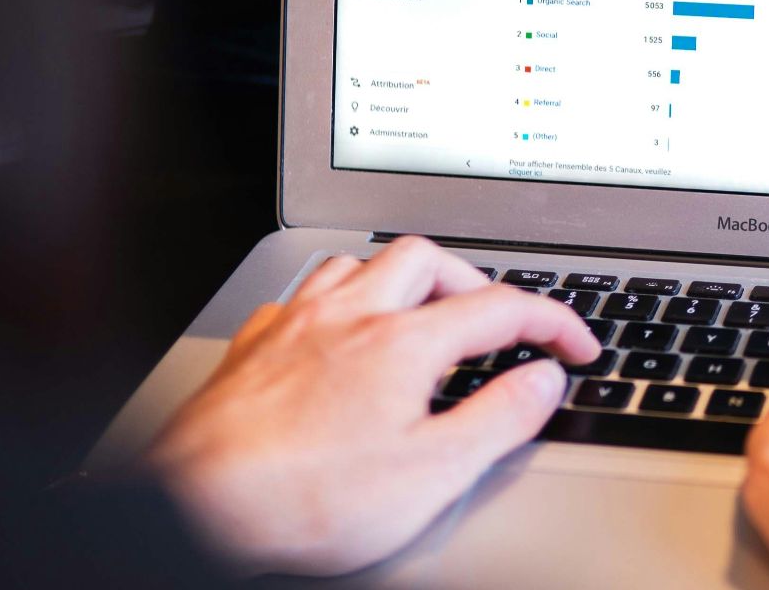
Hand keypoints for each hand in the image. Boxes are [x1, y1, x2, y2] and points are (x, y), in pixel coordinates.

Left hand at [143, 236, 599, 575]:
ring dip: (401, 278)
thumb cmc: (302, 500)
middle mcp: (349, 317)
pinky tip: (336, 334)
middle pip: (426, 259)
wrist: (193, 509)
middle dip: (473, 280)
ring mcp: (295, 326)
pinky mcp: (252, 348)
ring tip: (420, 313)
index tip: (575, 345)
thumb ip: (498, 418)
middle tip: (496, 322)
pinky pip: (303, 295)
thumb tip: (543, 379)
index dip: (552, 322)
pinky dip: (338, 302)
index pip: (500, 308)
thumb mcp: (430, 474)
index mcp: (402, 343)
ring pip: (358, 262)